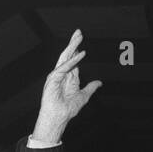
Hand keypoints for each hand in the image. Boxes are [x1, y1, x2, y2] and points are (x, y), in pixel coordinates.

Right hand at [32, 29, 101, 144]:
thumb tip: (99, 83)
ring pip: (64, 58)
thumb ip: (91, 88)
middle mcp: (61, 75)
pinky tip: (80, 54)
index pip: (73, 60)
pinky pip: (63, 67)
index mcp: (68, 78)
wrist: (59, 118)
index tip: (80, 40)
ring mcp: (56, 76)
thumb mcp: (84, 96)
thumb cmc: (67, 110)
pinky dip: (72, 61)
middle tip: (79, 32)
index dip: (77, 49)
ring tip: (78, 37)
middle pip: (68, 55)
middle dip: (73, 43)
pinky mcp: (53, 80)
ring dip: (71, 47)